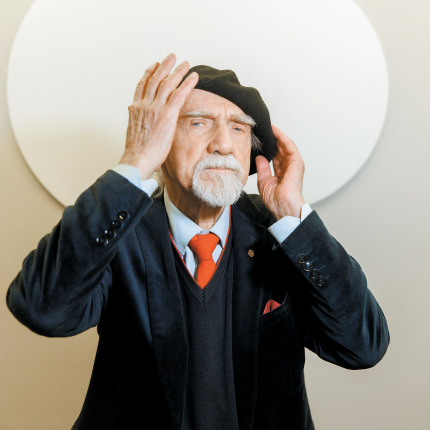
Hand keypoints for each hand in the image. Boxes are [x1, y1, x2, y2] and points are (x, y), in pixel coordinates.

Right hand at [119, 53, 198, 178]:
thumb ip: (142, 125)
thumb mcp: (136, 134)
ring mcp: (155, 108)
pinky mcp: (167, 114)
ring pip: (167, 83)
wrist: (138, 159)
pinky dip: (187, 83)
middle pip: (155, 79)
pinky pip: (179, 94)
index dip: (149, 73)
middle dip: (164, 66)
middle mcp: (144, 105)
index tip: (154, 66)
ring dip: (177, 71)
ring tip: (185, 63)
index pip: (142, 86)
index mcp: (135, 109)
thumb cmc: (137, 154)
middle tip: (171, 57)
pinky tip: (194, 77)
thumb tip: (146, 128)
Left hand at [255, 124, 304, 219]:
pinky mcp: (297, 162)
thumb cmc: (276, 199)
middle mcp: (289, 167)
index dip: (269, 147)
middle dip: (273, 139)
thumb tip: (260, 157)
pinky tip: (275, 131)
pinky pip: (289, 146)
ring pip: (285, 145)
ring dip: (277, 135)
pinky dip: (282, 138)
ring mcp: (294, 164)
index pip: (276, 156)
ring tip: (268, 127)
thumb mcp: (264, 180)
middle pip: (281, 149)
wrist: (283, 206)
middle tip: (264, 129)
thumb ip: (262, 168)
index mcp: (282, 173)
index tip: (261, 140)